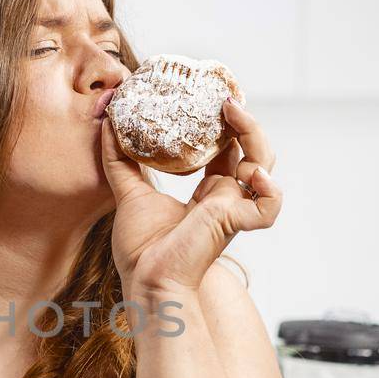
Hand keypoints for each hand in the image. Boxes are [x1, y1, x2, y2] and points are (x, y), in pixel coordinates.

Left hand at [98, 98, 282, 297]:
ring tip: (234, 114)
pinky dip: (269, 188)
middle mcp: (224, 198)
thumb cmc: (140, 248)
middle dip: (244, 122)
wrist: (145, 279)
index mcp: (206, 194)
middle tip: (226, 100)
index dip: (225, 124)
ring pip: (264, 166)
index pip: (225, 150)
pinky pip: (270, 205)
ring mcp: (234, 209)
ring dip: (255, 138)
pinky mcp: (237, 223)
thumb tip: (109, 120)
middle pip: (250, 151)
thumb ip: (119, 157)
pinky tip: (251, 174)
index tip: (213, 99)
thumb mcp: (127, 192)